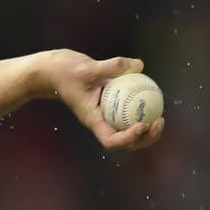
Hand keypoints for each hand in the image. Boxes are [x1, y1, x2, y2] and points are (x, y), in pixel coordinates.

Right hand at [39, 50, 164, 152]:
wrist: (50, 72)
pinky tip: (152, 97)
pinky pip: (127, 113)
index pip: (112, 140)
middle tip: (159, 122)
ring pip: (128, 131)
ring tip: (160, 117)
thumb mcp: (87, 67)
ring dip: (147, 130)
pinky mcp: (109, 106)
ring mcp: (105, 115)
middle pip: (125, 143)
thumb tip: (139, 65)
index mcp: (93, 120)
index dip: (130, 138)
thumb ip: (112, 66)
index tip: (142, 124)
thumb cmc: (63, 72)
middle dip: (145, 139)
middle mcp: (100, 121)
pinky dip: (141, 111)